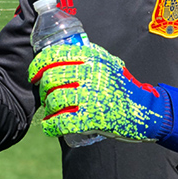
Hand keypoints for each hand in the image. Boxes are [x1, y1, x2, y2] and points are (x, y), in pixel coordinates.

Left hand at [28, 43, 177, 155]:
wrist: (145, 110)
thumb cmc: (122, 85)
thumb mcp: (107, 61)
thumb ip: (86, 55)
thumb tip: (57, 52)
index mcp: (92, 57)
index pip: (54, 55)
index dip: (38, 65)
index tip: (33, 74)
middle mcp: (91, 73)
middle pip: (51, 79)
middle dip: (43, 88)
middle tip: (45, 94)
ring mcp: (91, 96)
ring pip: (54, 100)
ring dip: (48, 108)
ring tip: (51, 111)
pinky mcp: (92, 118)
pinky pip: (61, 122)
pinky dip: (51, 126)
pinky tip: (49, 126)